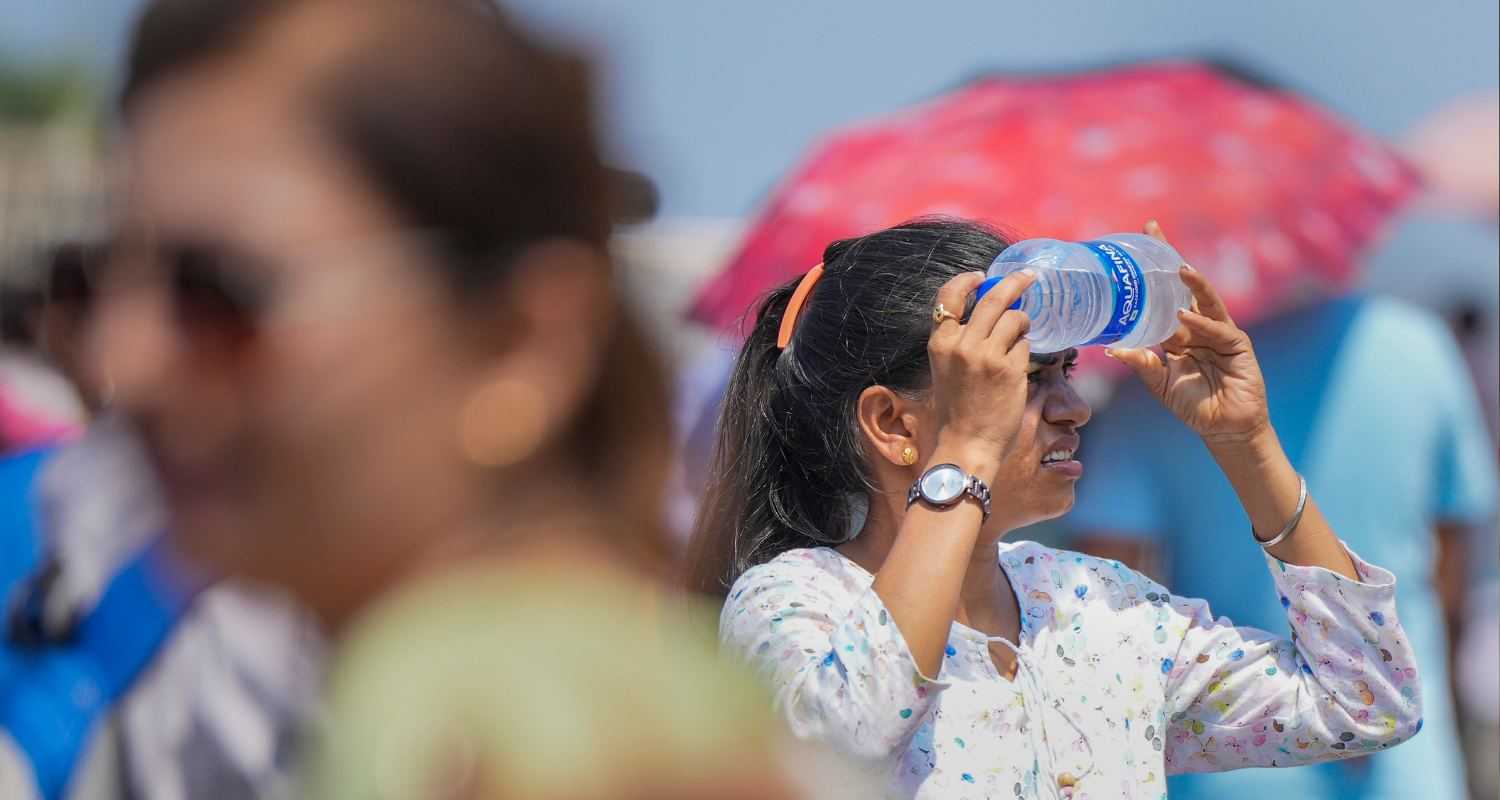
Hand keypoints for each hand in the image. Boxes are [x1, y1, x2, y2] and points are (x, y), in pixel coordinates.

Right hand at [926, 269, 1036, 478]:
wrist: (966, 445)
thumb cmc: (957, 411)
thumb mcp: (945, 370)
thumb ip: (960, 343)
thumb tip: (988, 317)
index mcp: (940, 343)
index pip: (949, 296)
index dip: (967, 280)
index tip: (983, 276)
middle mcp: (961, 344)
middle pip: (993, 298)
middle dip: (1014, 282)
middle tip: (1029, 277)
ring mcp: (987, 355)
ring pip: (1015, 318)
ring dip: (1022, 324)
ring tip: (1020, 339)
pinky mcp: (1010, 368)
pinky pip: (1025, 345)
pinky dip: (1025, 351)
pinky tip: (1017, 368)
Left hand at [1108, 222, 1269, 446]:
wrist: (1223, 429)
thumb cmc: (1193, 405)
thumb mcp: (1159, 383)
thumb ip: (1141, 363)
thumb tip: (1111, 349)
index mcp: (1179, 331)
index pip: (1163, 294)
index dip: (1152, 268)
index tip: (1137, 239)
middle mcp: (1198, 325)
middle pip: (1183, 286)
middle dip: (1170, 259)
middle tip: (1152, 231)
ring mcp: (1219, 332)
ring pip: (1205, 301)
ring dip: (1192, 284)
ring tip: (1176, 269)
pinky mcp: (1237, 345)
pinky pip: (1217, 330)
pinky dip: (1201, 323)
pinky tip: (1185, 316)